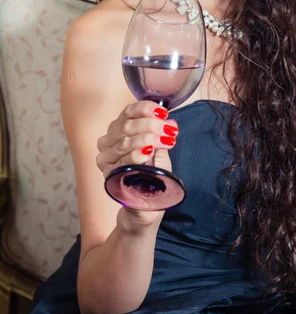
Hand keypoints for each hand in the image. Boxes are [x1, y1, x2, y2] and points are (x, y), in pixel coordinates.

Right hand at [96, 101, 177, 227]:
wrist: (147, 204)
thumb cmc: (152, 173)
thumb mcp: (159, 150)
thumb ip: (162, 135)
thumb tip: (170, 123)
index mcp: (118, 130)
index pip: (128, 112)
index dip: (145, 109)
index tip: (163, 112)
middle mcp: (107, 142)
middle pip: (127, 126)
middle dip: (152, 125)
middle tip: (170, 130)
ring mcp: (106, 160)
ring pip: (125, 141)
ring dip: (149, 138)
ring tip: (167, 140)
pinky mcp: (109, 177)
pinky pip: (122, 162)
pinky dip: (136, 155)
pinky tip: (148, 153)